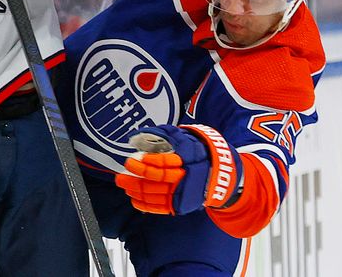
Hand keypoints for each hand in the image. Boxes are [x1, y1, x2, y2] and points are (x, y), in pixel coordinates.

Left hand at [115, 124, 242, 214]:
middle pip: (157, 180)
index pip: (165, 162)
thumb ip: (164, 134)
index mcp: (188, 159)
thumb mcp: (185, 137)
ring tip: (124, 184)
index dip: (148, 162)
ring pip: (156, 194)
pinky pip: (161, 207)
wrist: (221, 174)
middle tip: (121, 174)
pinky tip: (133, 199)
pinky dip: (146, 205)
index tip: (133, 159)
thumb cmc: (198, 151)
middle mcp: (186, 177)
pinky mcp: (181, 205)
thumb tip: (140, 134)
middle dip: (136, 177)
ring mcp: (184, 193)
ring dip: (137, 190)